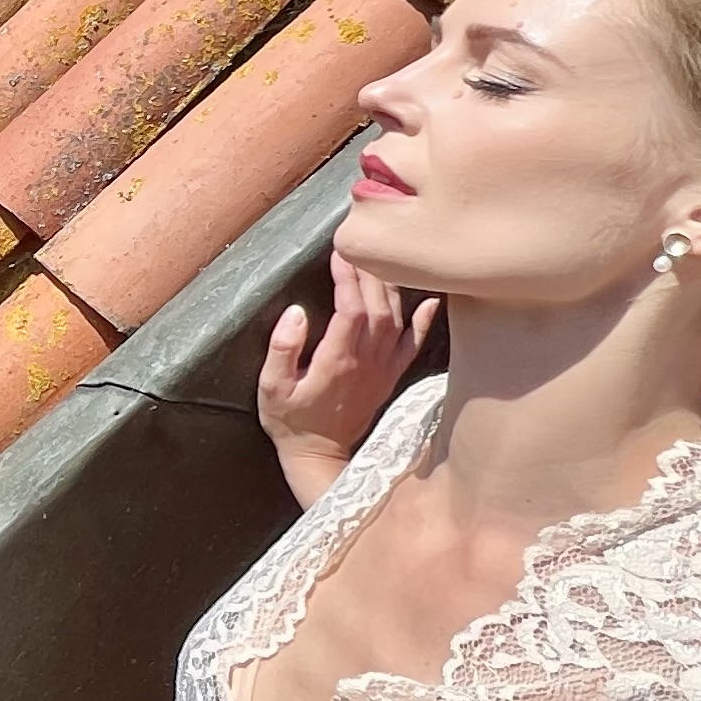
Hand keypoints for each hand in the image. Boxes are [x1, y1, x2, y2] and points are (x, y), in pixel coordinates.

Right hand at [257, 256, 434, 508]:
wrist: (318, 457)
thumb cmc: (289, 421)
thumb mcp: (271, 387)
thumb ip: (283, 349)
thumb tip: (296, 312)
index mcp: (336, 362)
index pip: (351, 310)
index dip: (348, 279)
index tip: (339, 253)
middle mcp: (365, 363)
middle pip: (377, 309)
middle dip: (369, 273)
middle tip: (359, 244)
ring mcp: (381, 371)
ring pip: (395, 321)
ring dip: (390, 288)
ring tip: (381, 260)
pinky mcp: (388, 378)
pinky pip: (411, 346)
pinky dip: (423, 323)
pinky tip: (429, 301)